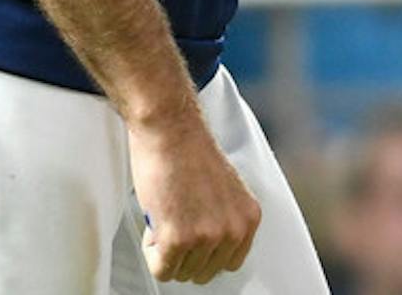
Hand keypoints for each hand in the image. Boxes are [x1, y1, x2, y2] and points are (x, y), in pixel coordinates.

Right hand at [128, 113, 260, 284]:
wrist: (171, 129)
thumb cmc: (190, 151)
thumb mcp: (225, 191)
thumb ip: (224, 220)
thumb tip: (210, 248)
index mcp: (248, 217)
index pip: (230, 262)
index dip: (205, 252)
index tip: (194, 239)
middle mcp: (233, 230)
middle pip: (204, 272)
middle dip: (184, 253)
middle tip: (174, 221)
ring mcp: (206, 237)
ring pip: (181, 272)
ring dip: (166, 250)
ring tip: (166, 215)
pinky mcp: (178, 240)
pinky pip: (162, 270)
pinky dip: (152, 253)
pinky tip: (156, 223)